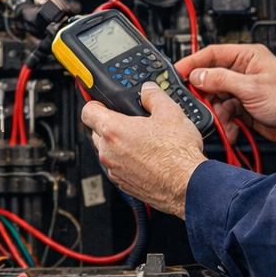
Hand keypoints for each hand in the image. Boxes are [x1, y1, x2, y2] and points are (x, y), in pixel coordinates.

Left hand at [80, 83, 207, 218]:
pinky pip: (118, 168)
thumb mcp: (170, 113)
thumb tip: (148, 91)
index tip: (102, 103)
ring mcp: (115, 171)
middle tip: (129, 122)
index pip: (88, 111)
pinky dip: (127, 162)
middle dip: (109, 125)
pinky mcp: (124, 185)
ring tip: (142, 142)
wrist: (187, 185)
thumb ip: (154, 96)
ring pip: (107, 152)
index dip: (95, 103)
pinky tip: (146, 159)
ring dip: (118, 146)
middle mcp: (109, 153)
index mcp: (113, 130)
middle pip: (96, 133)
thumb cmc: (177, 155)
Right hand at [178, 43, 275, 160]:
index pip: (212, 54)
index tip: (178, 72)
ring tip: (225, 122)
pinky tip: (233, 129)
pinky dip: (226, 124)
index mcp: (247, 57)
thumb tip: (198, 75)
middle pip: (211, 79)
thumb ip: (222, 80)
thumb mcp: (252, 88)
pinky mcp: (244, 109)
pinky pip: (225, 114)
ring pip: (216, 100)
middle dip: (206, 95)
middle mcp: (243, 72)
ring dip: (218, 114)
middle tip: (200, 104)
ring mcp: (243, 91)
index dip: (193, 63)